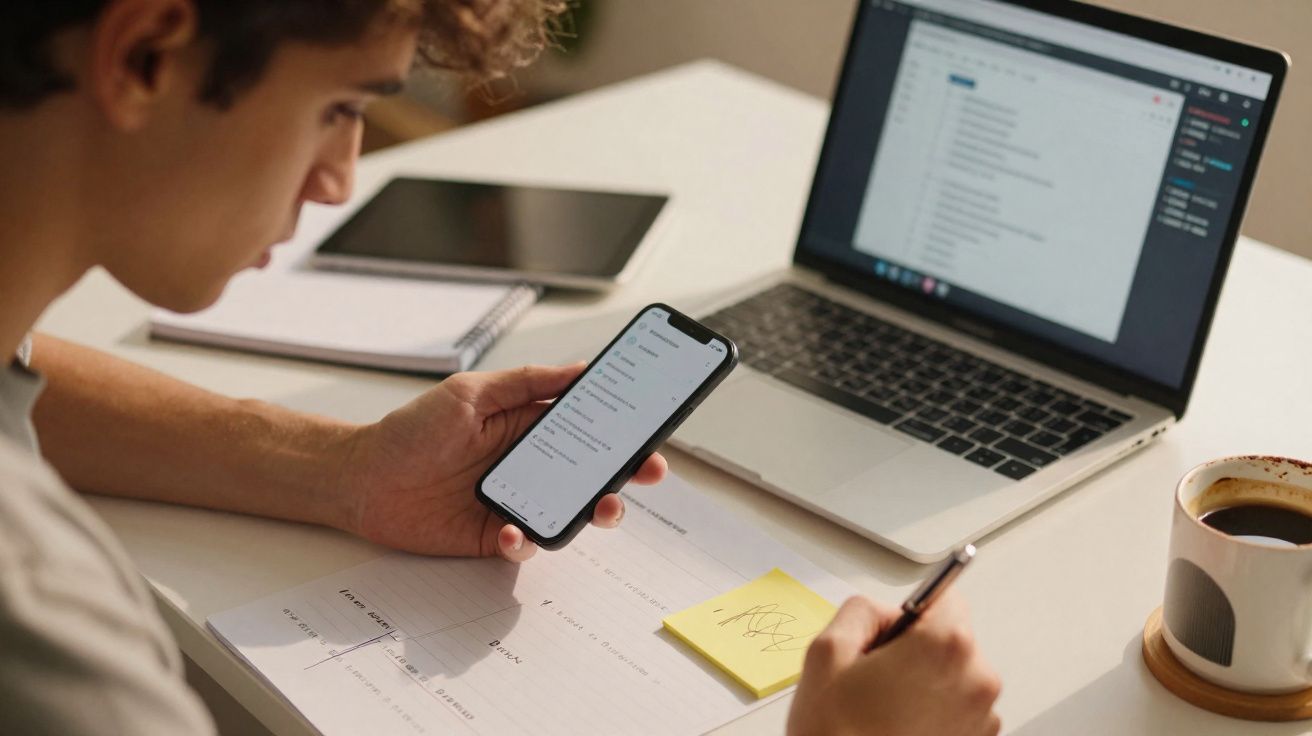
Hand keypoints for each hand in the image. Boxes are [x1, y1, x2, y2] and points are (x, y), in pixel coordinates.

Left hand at [334, 364, 666, 560]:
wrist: (361, 479)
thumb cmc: (410, 430)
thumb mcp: (470, 393)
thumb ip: (526, 382)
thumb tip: (580, 369)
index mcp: (529, 426)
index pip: (588, 426)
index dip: (623, 429)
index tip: (652, 429)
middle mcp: (529, 464)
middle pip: (592, 471)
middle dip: (626, 473)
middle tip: (647, 472)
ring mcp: (516, 500)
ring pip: (569, 511)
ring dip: (590, 511)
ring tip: (598, 508)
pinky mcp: (493, 535)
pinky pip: (524, 542)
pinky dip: (523, 539)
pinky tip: (508, 529)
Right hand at [787, 591, 1000, 735]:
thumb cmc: (836, 735)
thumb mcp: (826, 652)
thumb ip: (861, 611)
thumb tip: (885, 614)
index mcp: (945, 648)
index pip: (945, 598)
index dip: (911, 615)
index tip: (893, 636)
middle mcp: (976, 681)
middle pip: (950, 639)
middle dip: (917, 650)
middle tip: (876, 679)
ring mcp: (981, 717)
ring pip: (954, 675)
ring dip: (926, 683)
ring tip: (885, 709)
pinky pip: (957, 708)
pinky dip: (933, 712)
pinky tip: (899, 727)